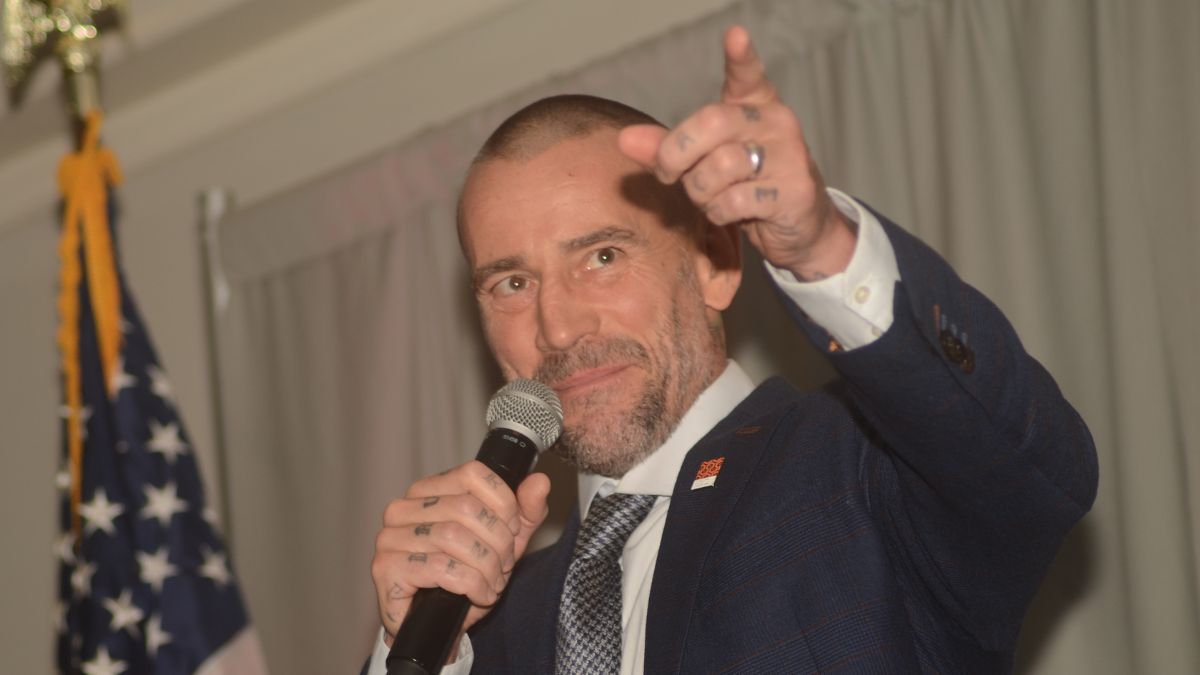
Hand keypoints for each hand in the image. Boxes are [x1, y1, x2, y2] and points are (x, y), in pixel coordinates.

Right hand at [370, 461, 550, 650]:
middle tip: (504, 565)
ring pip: (455, 537)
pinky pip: (441, 567)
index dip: (503, 503)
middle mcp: (403, 508)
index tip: (512, 530)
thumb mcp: (505, 541)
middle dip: (498, 542)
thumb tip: (540, 481)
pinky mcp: (386, 567)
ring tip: (492, 582)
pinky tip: (477, 595)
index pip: (473, 474)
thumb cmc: (466, 578)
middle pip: (467, 508)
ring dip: (486, 566)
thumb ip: (525, 511)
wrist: (436, 628)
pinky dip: (471, 584)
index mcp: (428, 491)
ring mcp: (389, 537)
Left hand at [618, 25, 855, 280]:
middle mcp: (777, 122)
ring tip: (709, 197)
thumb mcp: (704, 161)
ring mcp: (790, 155)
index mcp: (756, 105)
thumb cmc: (745, 185)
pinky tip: (728, 212)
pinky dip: (719, 212)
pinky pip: (735, 200)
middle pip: (712, 123)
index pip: (747, 75)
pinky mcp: (794, 191)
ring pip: (719, 167)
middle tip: (668, 173)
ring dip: (699, 191)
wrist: (799, 225)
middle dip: (675, 153)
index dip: (741, 57)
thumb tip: (625, 140)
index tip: (734, 37)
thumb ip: (665, 148)